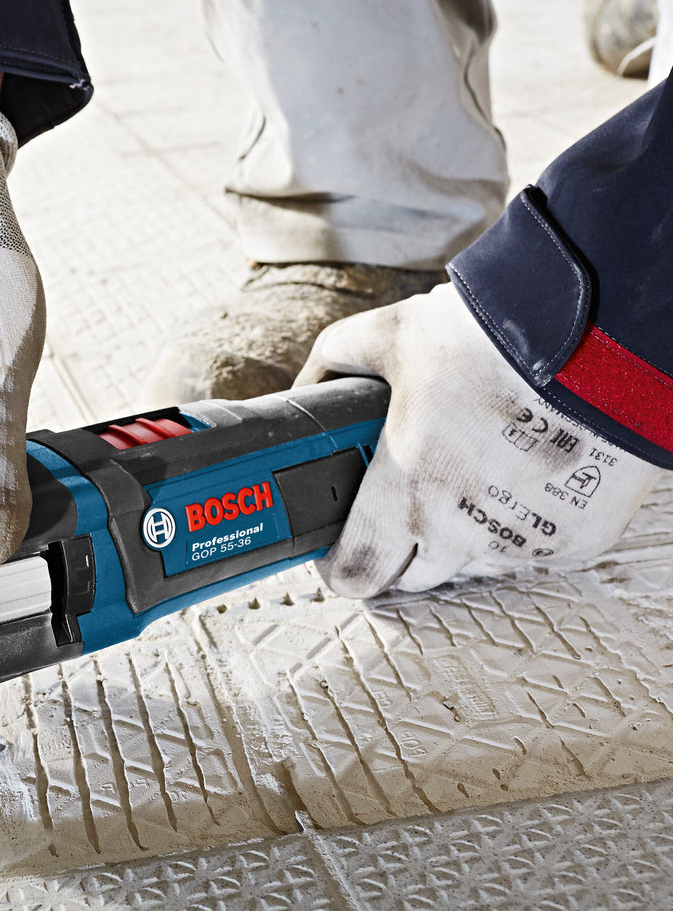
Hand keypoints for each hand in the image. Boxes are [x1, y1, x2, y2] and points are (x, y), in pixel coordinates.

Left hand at [295, 283, 661, 597]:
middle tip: (397, 506)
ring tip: (465, 474)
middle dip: (395, 549)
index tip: (335, 552)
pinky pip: (524, 551)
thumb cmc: (494, 337)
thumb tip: (307, 390)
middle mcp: (464, 527)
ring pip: (469, 563)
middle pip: (411, 577)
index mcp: (411, 485)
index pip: (358, 571)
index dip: (338, 567)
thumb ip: (335, 363)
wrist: (603, 339)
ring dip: (456, 535)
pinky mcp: (573, 541)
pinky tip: (514, 475)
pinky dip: (512, 525)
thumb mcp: (392, 334)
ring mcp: (522, 540)